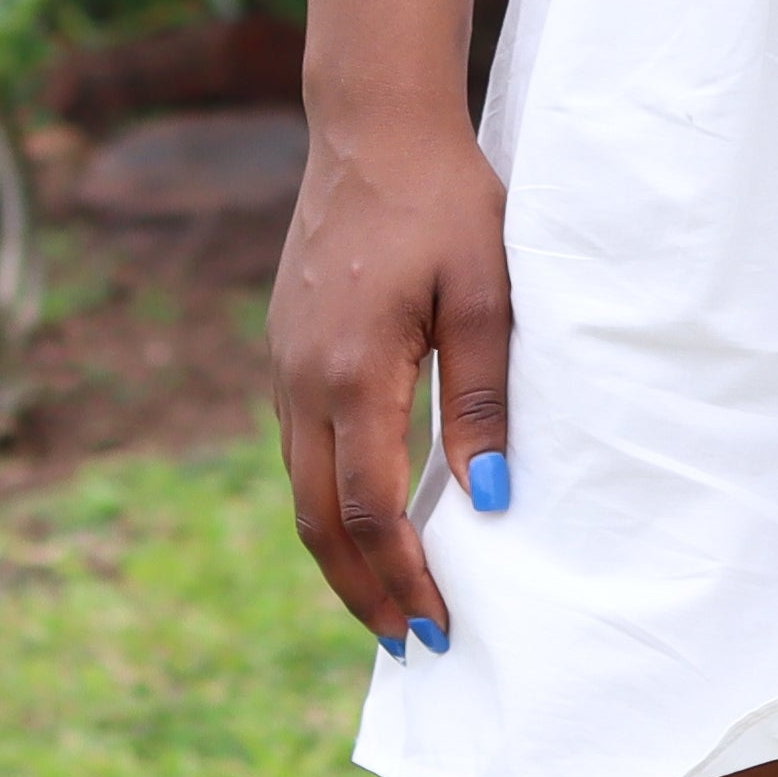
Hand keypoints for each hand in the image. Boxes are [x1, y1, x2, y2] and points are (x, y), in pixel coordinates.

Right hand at [270, 102, 512, 654]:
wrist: (373, 129)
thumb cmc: (446, 201)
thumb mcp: (485, 292)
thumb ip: (483, 397)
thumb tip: (492, 496)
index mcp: (354, 374)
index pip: (373, 510)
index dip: (405, 577)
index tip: (441, 627)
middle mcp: (303, 383)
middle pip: (320, 522)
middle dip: (364, 592)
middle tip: (411, 647)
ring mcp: (285, 368)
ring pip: (302, 491)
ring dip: (343, 554)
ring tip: (390, 601)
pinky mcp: (287, 352)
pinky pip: (300, 450)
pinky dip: (330, 502)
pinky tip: (365, 517)